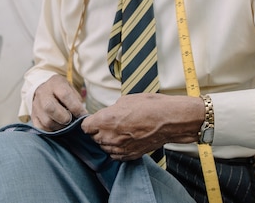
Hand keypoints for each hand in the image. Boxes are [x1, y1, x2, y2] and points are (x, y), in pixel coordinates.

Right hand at [31, 74, 87, 130]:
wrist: (45, 90)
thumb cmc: (62, 91)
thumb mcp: (71, 89)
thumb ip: (76, 101)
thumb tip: (82, 116)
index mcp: (55, 83)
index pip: (64, 95)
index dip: (75, 107)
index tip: (83, 115)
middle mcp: (43, 93)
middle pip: (50, 108)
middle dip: (64, 118)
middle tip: (71, 120)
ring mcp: (36, 105)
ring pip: (46, 121)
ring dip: (59, 126)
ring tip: (65, 124)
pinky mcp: (33, 116)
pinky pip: (41, 128)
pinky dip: (51, 130)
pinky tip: (57, 126)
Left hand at [81, 93, 202, 160]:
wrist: (169, 120)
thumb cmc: (149, 106)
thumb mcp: (125, 100)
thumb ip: (111, 110)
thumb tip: (107, 115)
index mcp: (105, 120)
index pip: (84, 127)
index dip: (89, 123)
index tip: (94, 120)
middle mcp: (110, 136)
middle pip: (93, 138)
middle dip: (98, 131)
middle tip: (109, 124)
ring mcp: (119, 148)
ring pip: (104, 147)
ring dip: (107, 140)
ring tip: (119, 131)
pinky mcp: (129, 155)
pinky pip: (115, 155)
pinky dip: (117, 149)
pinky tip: (125, 140)